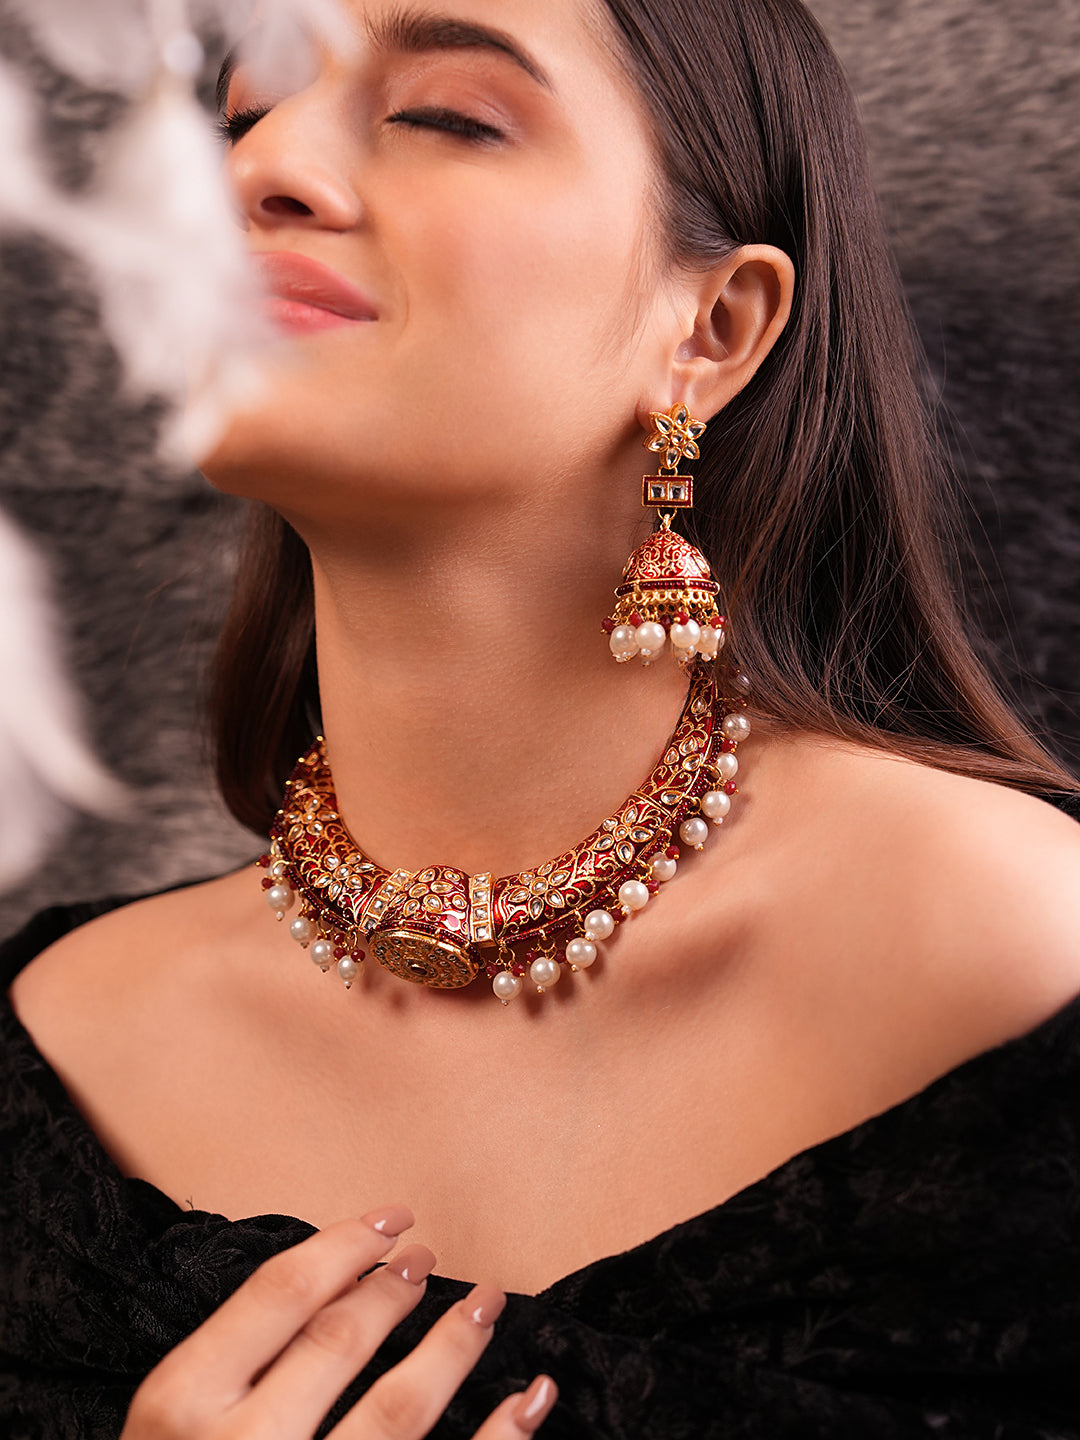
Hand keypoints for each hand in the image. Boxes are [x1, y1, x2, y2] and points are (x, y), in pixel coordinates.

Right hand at [120, 1206, 556, 1438]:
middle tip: (428, 1259)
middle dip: (396, 1288)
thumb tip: (336, 1282)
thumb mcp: (166, 1431)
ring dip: (454, 1345)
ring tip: (485, 1304)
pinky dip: (500, 1435)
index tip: (390, 1218)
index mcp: (181, 1406)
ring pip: (399, 1407)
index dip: (346, 1243)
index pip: (281, 1294)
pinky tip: (531, 1399)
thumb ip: (228, 1369)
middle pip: (341, 1339)